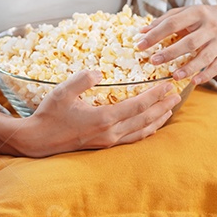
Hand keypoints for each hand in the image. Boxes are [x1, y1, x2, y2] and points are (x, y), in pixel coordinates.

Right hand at [7, 71, 179, 156]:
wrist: (39, 140)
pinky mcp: (105, 144)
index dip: (155, 94)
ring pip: (142, 130)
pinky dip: (147, 131)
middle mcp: (111, 132)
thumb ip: (81, 79)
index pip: (138, 105)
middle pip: (145, 118)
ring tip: (170, 108)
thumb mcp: (61, 92)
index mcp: (103, 118)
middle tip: (177, 93)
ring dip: (158, 118)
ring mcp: (109, 140)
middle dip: (163, 105)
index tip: (168, 84)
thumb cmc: (49, 114)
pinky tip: (152, 125)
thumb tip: (99, 71)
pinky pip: (133, 139)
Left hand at [136, 4, 216, 84]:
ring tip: (174, 76)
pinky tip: (194, 81)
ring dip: (189, 68)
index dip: (155, 35)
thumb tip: (142, 31)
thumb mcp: (183, 13)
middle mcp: (211, 26)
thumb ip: (163, 21)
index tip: (140, 45)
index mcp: (197, 13)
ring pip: (205, 56)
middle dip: (171, 53)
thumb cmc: (199, 18)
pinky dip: (206, 75)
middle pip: (189, 42)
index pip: (173, 24)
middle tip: (153, 61)